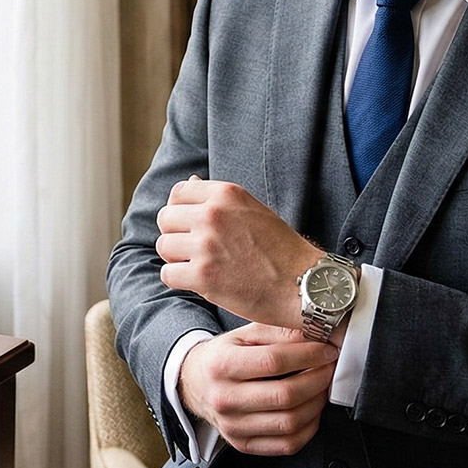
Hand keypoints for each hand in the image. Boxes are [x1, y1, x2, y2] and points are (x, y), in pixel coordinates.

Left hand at [155, 177, 320, 328]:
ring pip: (164, 246)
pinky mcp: (203, 276)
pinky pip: (168, 274)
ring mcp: (206, 245)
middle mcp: (213, 214)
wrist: (303, 285)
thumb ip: (218, 199)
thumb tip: (188, 182)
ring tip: (201, 266)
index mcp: (226, 194)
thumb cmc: (281, 250)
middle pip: (165, 219)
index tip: (192, 227)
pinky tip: (201, 283)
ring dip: (178, 259)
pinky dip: (180, 281)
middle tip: (196, 251)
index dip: (181, 212)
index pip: (178, 193)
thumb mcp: (252, 210)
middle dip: (176, 235)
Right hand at [179, 321, 336, 455]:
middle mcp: (224, 398)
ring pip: (289, 422)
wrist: (193, 384)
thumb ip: (277, 331)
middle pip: (285, 395)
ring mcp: (233, 426)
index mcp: (222, 365)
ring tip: (321, 387)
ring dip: (316, 404)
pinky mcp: (243, 444)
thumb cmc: (222, 357)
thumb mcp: (243, 335)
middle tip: (329, 368)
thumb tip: (313, 333)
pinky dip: (308, 428)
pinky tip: (311, 411)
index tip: (326, 350)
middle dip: (317, 379)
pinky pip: (287, 444)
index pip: (274, 361)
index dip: (308, 355)